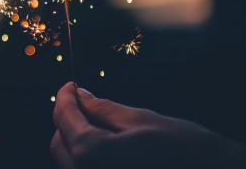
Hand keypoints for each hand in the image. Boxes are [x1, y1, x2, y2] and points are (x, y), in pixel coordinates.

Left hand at [50, 82, 245, 168]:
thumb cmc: (184, 148)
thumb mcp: (141, 120)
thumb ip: (103, 109)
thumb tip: (81, 95)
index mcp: (92, 153)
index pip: (64, 118)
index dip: (65, 96)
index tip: (71, 85)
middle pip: (61, 142)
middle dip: (68, 118)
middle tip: (85, 99)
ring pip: (70, 161)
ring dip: (77, 138)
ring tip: (98, 120)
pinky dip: (89, 156)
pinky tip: (108, 142)